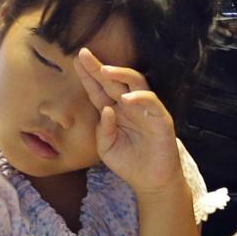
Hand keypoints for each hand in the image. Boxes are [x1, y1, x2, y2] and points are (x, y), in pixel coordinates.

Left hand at [76, 47, 178, 196]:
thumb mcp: (106, 148)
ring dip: (120, 74)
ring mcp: (145, 109)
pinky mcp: (160, 118)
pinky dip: (139, 98)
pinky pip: (151, 102)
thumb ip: (102, 131)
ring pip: (136, 82)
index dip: (88, 76)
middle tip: (84, 54)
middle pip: (113, 81)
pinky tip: (126, 99)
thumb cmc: (129, 164)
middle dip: (98, 67)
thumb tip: (106, 110)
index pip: (98, 89)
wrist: (151, 181)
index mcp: (113, 111)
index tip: (76, 61)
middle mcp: (129, 106)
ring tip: (104, 70)